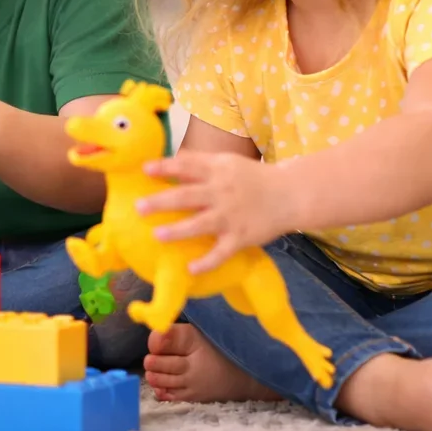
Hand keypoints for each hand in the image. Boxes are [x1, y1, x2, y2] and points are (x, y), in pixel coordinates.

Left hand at [138, 152, 293, 273]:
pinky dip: (207, 262)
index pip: (187, 166)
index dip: (166, 167)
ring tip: (157, 235)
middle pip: (188, 195)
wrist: (292, 194)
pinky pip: (222, 252)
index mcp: (218, 170)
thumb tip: (167, 161)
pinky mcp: (241, 237)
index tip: (145, 170)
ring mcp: (232, 216)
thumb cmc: (252, 178)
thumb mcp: (227, 162)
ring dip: (179, 230)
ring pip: (201, 224)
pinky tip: (190, 269)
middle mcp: (222, 192)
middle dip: (162, 201)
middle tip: (139, 207)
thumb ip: (199, 162)